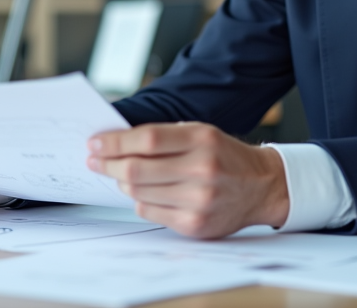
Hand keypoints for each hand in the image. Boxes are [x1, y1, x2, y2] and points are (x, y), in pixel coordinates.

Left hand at [87, 122, 288, 238]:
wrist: (261, 186)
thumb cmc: (225, 156)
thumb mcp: (201, 133)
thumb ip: (164, 136)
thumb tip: (117, 142)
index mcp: (202, 140)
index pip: (147, 140)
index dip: (115, 142)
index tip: (95, 143)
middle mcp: (202, 170)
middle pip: (137, 170)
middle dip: (108, 164)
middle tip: (95, 160)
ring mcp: (198, 200)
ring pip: (138, 193)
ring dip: (122, 183)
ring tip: (122, 175)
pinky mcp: (194, 224)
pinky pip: (149, 212)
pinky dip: (140, 200)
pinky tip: (146, 192)